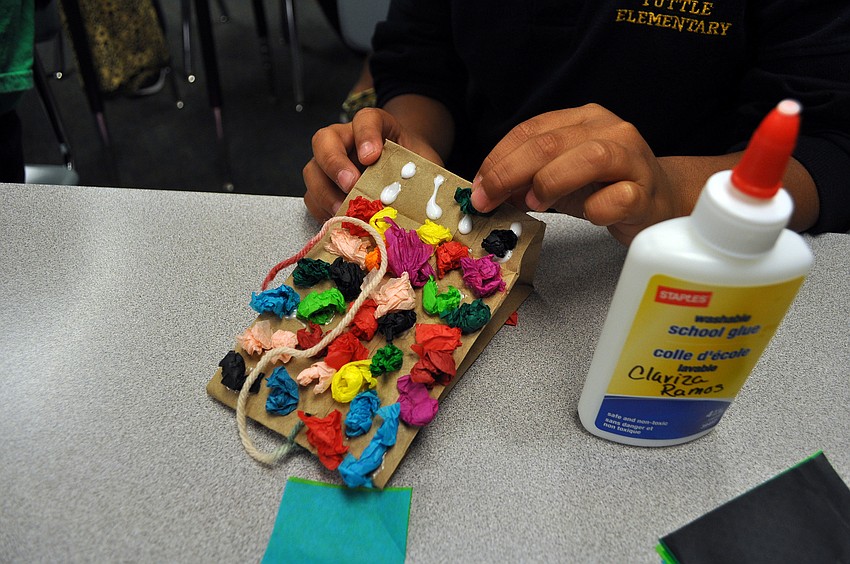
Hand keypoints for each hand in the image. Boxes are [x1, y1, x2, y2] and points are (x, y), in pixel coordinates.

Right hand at [302, 107, 443, 221]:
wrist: (405, 171)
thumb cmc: (414, 164)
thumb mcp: (424, 162)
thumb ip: (426, 172)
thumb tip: (445, 203)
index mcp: (374, 125)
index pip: (365, 119)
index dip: (365, 135)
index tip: (372, 156)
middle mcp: (345, 139)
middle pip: (324, 140)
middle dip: (334, 164)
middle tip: (351, 185)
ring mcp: (330, 163)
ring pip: (313, 170)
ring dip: (324, 192)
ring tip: (343, 211)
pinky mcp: (324, 188)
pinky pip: (313, 197)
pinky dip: (323, 211)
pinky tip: (339, 223)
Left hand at [470, 104, 682, 244]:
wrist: (661, 201)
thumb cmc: (606, 187)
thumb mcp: (560, 177)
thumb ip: (526, 178)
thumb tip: (487, 191)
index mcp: (584, 119)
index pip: (531, 130)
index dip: (497, 158)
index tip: (477, 186)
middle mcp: (610, 131)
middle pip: (551, 143)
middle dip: (509, 172)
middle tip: (487, 199)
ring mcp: (633, 159)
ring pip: (590, 158)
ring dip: (551, 182)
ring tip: (533, 203)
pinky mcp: (647, 193)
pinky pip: (618, 198)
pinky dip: (596, 210)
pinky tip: (588, 217)